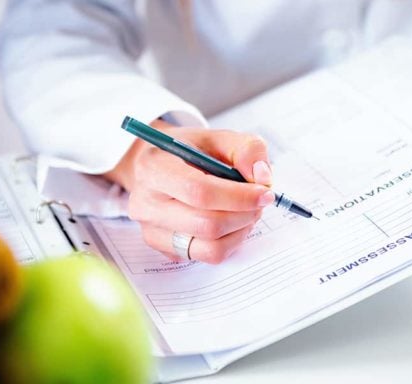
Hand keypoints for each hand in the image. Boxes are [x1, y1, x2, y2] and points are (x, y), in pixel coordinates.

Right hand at [105, 120, 272, 263]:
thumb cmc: (191, 152)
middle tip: (260, 201)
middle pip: (207, 224)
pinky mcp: (163, 248)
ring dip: (240, 229)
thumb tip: (262, 177)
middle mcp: (146, 203)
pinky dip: (230, 242)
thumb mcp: (219, 137)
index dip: (239, 197)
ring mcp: (152, 230)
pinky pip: (207, 256)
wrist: (162, 165)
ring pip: (209, 246)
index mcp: (154, 167)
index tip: (265, 193)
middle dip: (244, 214)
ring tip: (247, 211)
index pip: (200, 192)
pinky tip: (232, 223)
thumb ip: (246, 149)